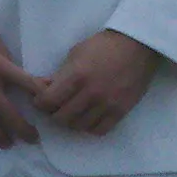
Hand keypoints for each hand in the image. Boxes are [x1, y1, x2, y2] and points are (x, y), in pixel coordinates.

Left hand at [33, 30, 161, 134]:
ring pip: (79, 126)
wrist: (137, 46)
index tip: (40, 100)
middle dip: (53, 113)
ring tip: (71, 112)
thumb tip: (44, 88)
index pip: (48, 100)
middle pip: (61, 117)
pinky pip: (100, 130)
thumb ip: (60, 74)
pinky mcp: (121, 110)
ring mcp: (107, 104)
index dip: (39, 103)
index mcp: (76, 75)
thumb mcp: (75, 54)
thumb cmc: (103, 45)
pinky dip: (89, 127)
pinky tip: (88, 118)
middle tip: (55, 107)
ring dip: (71, 121)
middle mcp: (91, 93)